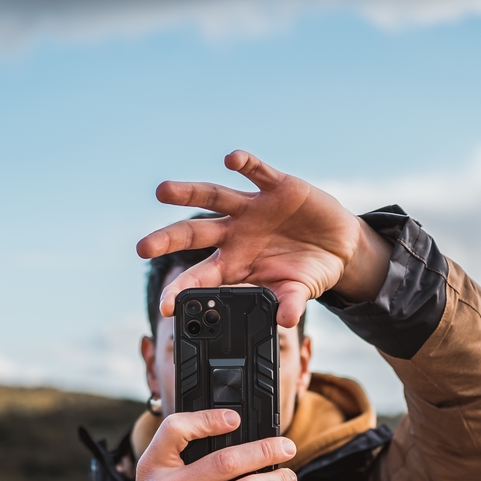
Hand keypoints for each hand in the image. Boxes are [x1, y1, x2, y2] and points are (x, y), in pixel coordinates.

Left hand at [142, 151, 391, 326]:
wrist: (338, 246)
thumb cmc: (309, 271)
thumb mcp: (299, 290)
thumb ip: (289, 302)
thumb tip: (286, 321)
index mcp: (234, 264)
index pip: (200, 277)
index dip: (182, 290)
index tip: (166, 306)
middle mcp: (234, 233)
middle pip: (192, 234)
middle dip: (166, 240)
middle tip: (142, 248)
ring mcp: (251, 208)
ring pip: (212, 196)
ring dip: (188, 193)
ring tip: (163, 191)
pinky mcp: (276, 186)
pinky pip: (257, 172)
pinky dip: (245, 164)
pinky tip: (232, 159)